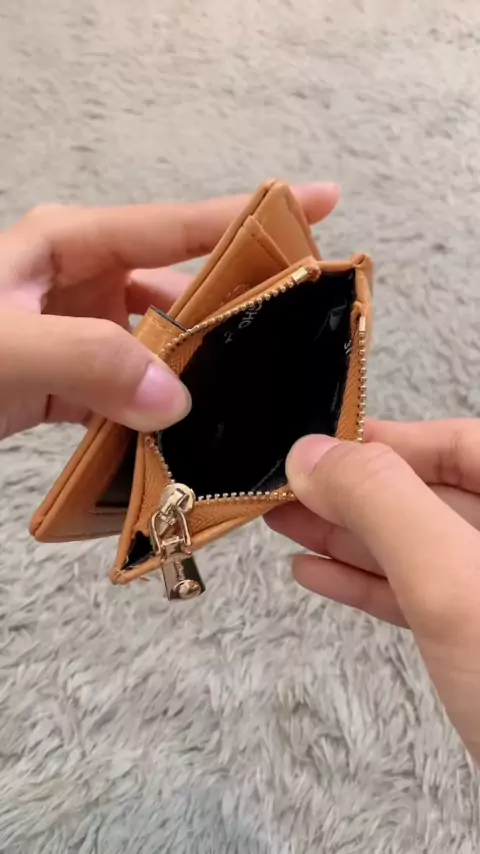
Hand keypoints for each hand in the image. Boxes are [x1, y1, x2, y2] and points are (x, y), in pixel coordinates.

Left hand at [0, 182, 338, 438]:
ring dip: (191, 381)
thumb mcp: (3, 346)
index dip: (251, 218)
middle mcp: (80, 283)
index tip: (319, 206)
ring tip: (241, 407)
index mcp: (70, 244)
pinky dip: (150, 420)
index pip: (178, 226)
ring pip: (157, 351)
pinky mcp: (65, 383)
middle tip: (289, 343)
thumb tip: (176, 398)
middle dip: (232, 318)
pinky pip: (126, 395)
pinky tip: (176, 443)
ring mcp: (76, 334)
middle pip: (179, 293)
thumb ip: (88, 363)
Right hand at [268, 420, 479, 764]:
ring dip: (347, 536)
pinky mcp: (477, 644)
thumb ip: (385, 506)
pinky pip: (415, 597)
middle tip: (288, 489)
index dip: (389, 440)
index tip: (323, 447)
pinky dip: (364, 584)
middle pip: (430, 495)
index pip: (461, 444)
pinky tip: (317, 572)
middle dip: (352, 492)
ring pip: (417, 548)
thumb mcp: (455, 582)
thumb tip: (316, 457)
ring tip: (286, 525)